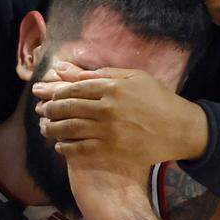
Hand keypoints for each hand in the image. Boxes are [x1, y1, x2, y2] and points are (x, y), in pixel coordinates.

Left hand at [33, 62, 208, 166]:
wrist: (179, 129)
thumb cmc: (156, 98)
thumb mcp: (132, 77)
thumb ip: (99, 73)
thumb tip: (66, 69)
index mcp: (112, 88)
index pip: (73, 88)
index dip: (54, 91)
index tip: (42, 93)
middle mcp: (107, 109)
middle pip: (68, 108)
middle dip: (48, 109)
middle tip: (40, 111)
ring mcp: (108, 132)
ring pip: (69, 129)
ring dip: (52, 128)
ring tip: (45, 128)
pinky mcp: (111, 151)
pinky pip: (80, 150)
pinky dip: (66, 148)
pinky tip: (60, 145)